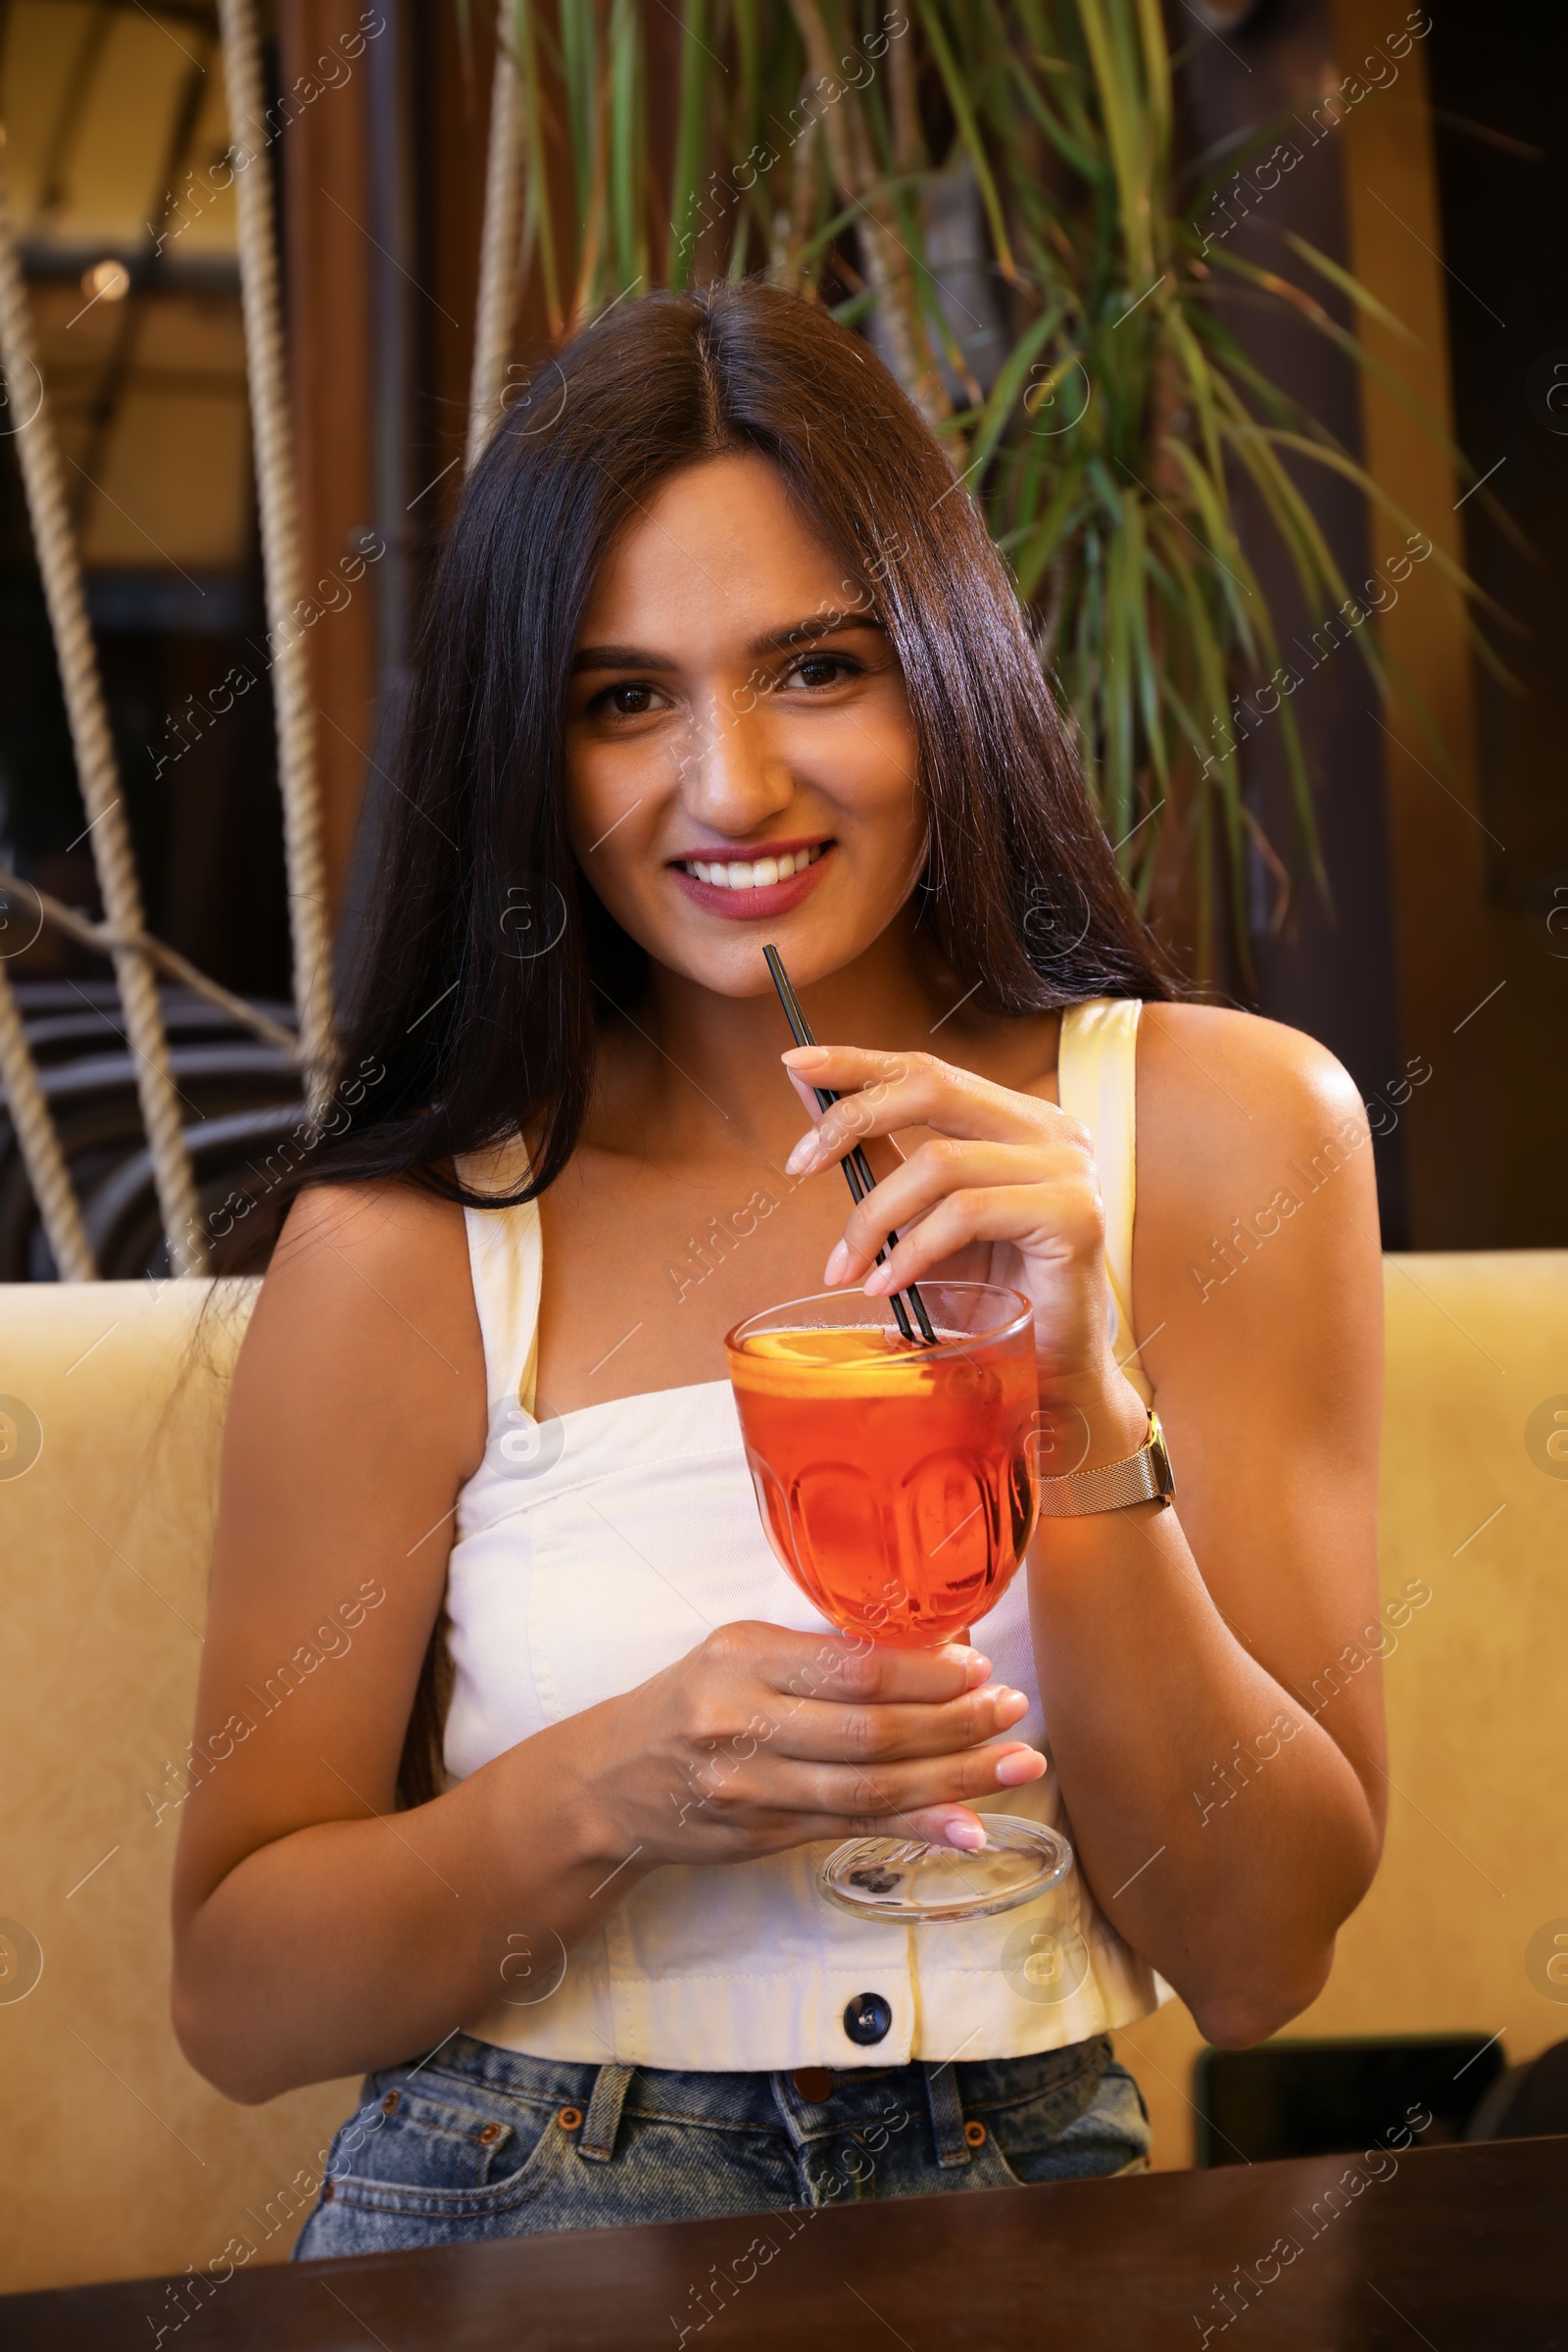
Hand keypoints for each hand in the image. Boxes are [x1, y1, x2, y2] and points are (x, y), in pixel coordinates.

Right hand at [565, 1621, 1046, 1869]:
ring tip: (1016, 1765)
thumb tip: (933, 1658)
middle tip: (1016, 1714)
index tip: (981, 1670)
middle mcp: (742, 1720)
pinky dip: (916, 1828)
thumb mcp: (738, 1654)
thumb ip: (820, 1658)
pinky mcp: (759, 1836)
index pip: (854, 1667)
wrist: (606, 1783)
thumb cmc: (688, 1703)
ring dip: (954, 1779)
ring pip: (870, 1788)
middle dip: (955, 1724)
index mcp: (743, 1656)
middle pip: (871, 1730)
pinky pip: (852, 1830)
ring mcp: (751, 1787)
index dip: (926, 1674)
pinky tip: (966, 1825)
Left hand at [781, 1043, 1150, 1453]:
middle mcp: (1052, 1130)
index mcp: (1018, 1121)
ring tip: (847, 1268)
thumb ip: (879, 1156)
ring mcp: (1070, 1169)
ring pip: (940, 1162)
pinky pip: (968, 1213)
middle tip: (798, 1163)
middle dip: (852, 1118)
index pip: (929, 1070)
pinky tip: (889, 1286)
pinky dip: (914, 1250)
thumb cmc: (989, 1297)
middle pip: (935, 1088)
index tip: (795, 1062)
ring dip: (875, 1217)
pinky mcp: (1074, 1215)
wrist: (1052, 1372)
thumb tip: (812, 1095)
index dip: (859, 1061)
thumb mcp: (922, 1218)